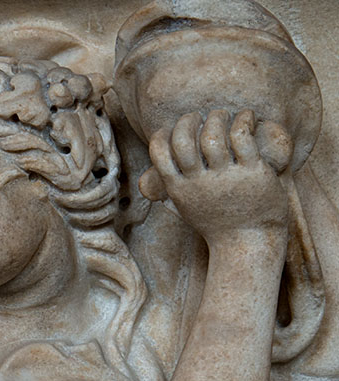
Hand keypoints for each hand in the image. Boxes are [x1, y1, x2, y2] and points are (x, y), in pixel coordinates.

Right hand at [142, 110, 289, 242]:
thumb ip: (171, 186)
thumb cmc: (217, 221)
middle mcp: (199, 183)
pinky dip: (243, 119)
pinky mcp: (251, 171)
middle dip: (189, 120)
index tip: (176, 129)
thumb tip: (152, 173)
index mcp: (180, 189)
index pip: (160, 153)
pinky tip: (246, 118)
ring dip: (218, 117)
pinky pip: (241, 135)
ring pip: (213, 134)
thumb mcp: (186, 206)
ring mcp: (225, 177)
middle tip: (200, 118)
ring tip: (225, 116)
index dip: (163, 134)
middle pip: (182, 140)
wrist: (247, 241)